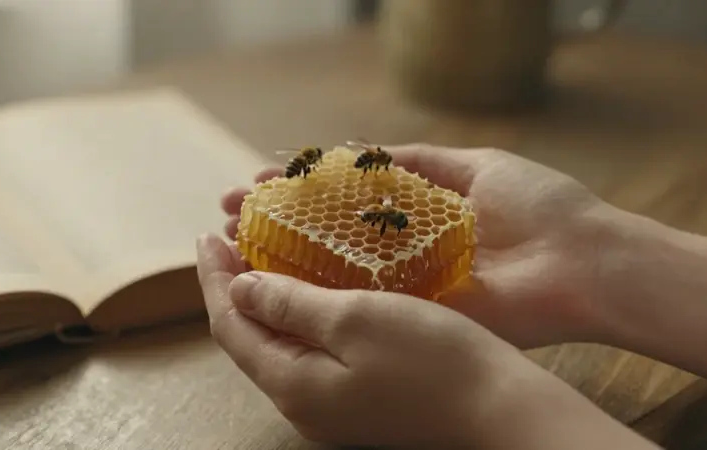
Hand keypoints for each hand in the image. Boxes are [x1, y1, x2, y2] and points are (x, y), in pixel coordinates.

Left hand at [196, 233, 541, 447]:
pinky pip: (309, 350)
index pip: (230, 325)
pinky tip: (310, 288)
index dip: (213, 277)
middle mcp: (302, 401)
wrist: (499, 409)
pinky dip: (297, 314)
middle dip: (233, 286)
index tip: (206, 233)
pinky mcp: (358, 397)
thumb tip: (239, 288)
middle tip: (230, 237)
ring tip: (262, 253)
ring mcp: (331, 404)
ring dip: (265, 297)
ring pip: (279, 343)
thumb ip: (289, 304)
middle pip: (249, 337)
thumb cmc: (432, 359)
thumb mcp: (353, 318)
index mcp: (292, 383)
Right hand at [221, 144, 610, 347]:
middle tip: (230, 209)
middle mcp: (400, 251)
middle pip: (326, 235)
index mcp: (415, 213)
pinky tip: (272, 277)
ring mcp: (404, 285)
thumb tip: (364, 148)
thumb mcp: (478, 165)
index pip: (343, 199)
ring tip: (233, 238)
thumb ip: (421, 162)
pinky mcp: (414, 314)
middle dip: (275, 220)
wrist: (582, 265)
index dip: (299, 189)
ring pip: (330, 270)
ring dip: (280, 255)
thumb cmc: (540, 208)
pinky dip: (314, 292)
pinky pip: (358, 303)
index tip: (259, 180)